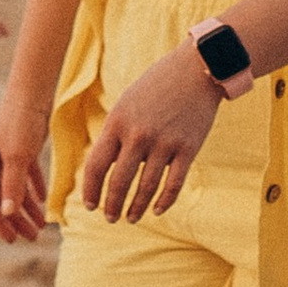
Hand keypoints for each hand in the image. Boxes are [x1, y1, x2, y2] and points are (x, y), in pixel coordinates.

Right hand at [0, 91, 50, 243]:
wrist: (32, 91)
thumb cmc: (21, 121)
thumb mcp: (17, 156)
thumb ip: (13, 185)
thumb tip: (7, 214)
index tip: (12, 241)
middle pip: (3, 200)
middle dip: (16, 221)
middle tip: (33, 238)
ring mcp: (8, 156)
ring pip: (15, 190)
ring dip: (27, 209)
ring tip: (41, 226)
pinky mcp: (23, 149)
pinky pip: (26, 176)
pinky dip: (34, 190)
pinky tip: (43, 201)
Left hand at [78, 45, 221, 223]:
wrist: (197, 69)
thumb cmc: (157, 86)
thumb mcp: (127, 103)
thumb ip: (116, 133)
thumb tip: (104, 167)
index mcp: (117, 122)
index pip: (96, 165)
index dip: (90, 189)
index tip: (90, 205)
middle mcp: (138, 135)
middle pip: (119, 182)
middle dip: (112, 205)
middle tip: (111, 218)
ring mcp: (165, 142)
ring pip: (146, 187)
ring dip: (136, 207)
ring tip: (131, 217)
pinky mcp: (188, 148)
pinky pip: (174, 183)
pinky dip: (165, 201)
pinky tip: (157, 210)